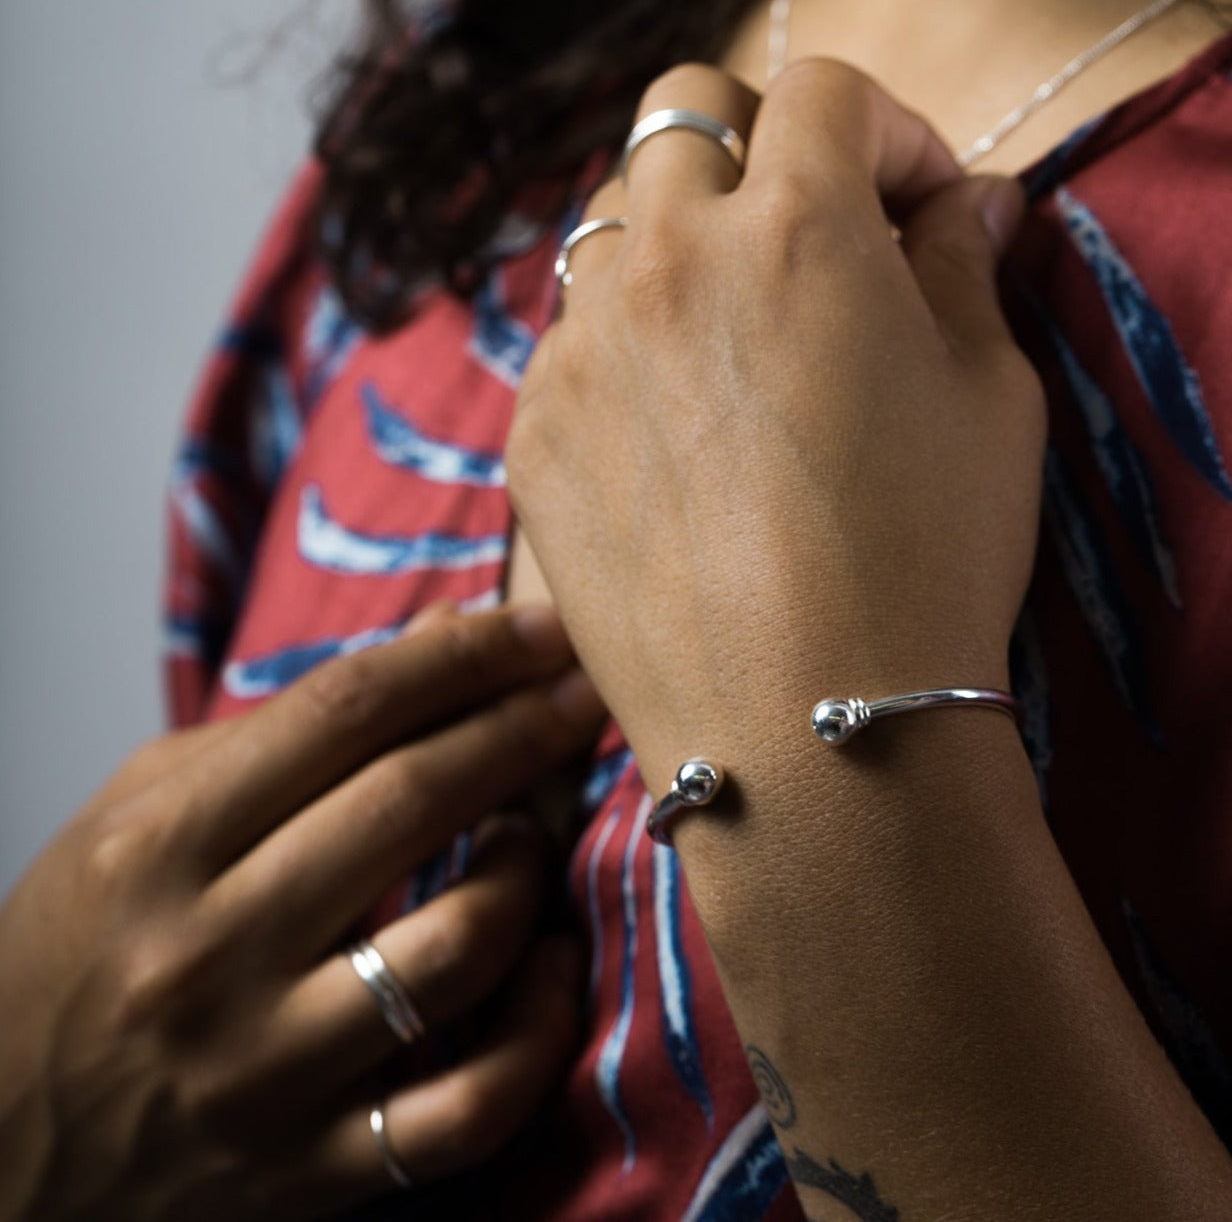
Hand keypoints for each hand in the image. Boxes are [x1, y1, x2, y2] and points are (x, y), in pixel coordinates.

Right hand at [0, 604, 604, 1219]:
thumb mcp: (141, 812)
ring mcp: (264, 1073)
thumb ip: (288, 725)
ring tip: (532, 834)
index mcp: (160, 849)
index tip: (540, 630)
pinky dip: (537, 1030)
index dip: (462, 658)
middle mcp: (208, 956)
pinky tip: (549, 965)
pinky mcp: (312, 1169)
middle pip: (408, 804)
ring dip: (525, 872)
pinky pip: (467, 1106)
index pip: (343, 712)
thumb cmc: (80, 949)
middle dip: (520, 730)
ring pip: (455, 948)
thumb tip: (444, 635)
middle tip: (584, 693)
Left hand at [506, 61, 1044, 793]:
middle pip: (683, 118)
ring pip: (610, 231)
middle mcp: (667, 262)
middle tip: (806, 237)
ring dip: (676, 247)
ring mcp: (581, 349)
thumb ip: (965, 269)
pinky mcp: (533, 435)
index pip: (826, 93)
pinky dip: (623, 355)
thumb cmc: (927, 564)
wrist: (808, 731)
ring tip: (732, 339)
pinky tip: (675, 440)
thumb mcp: (992, 401)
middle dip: (755, 151)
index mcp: (796, 228)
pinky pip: (568, 346)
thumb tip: (966, 203)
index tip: (915, 206)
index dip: (886, 134)